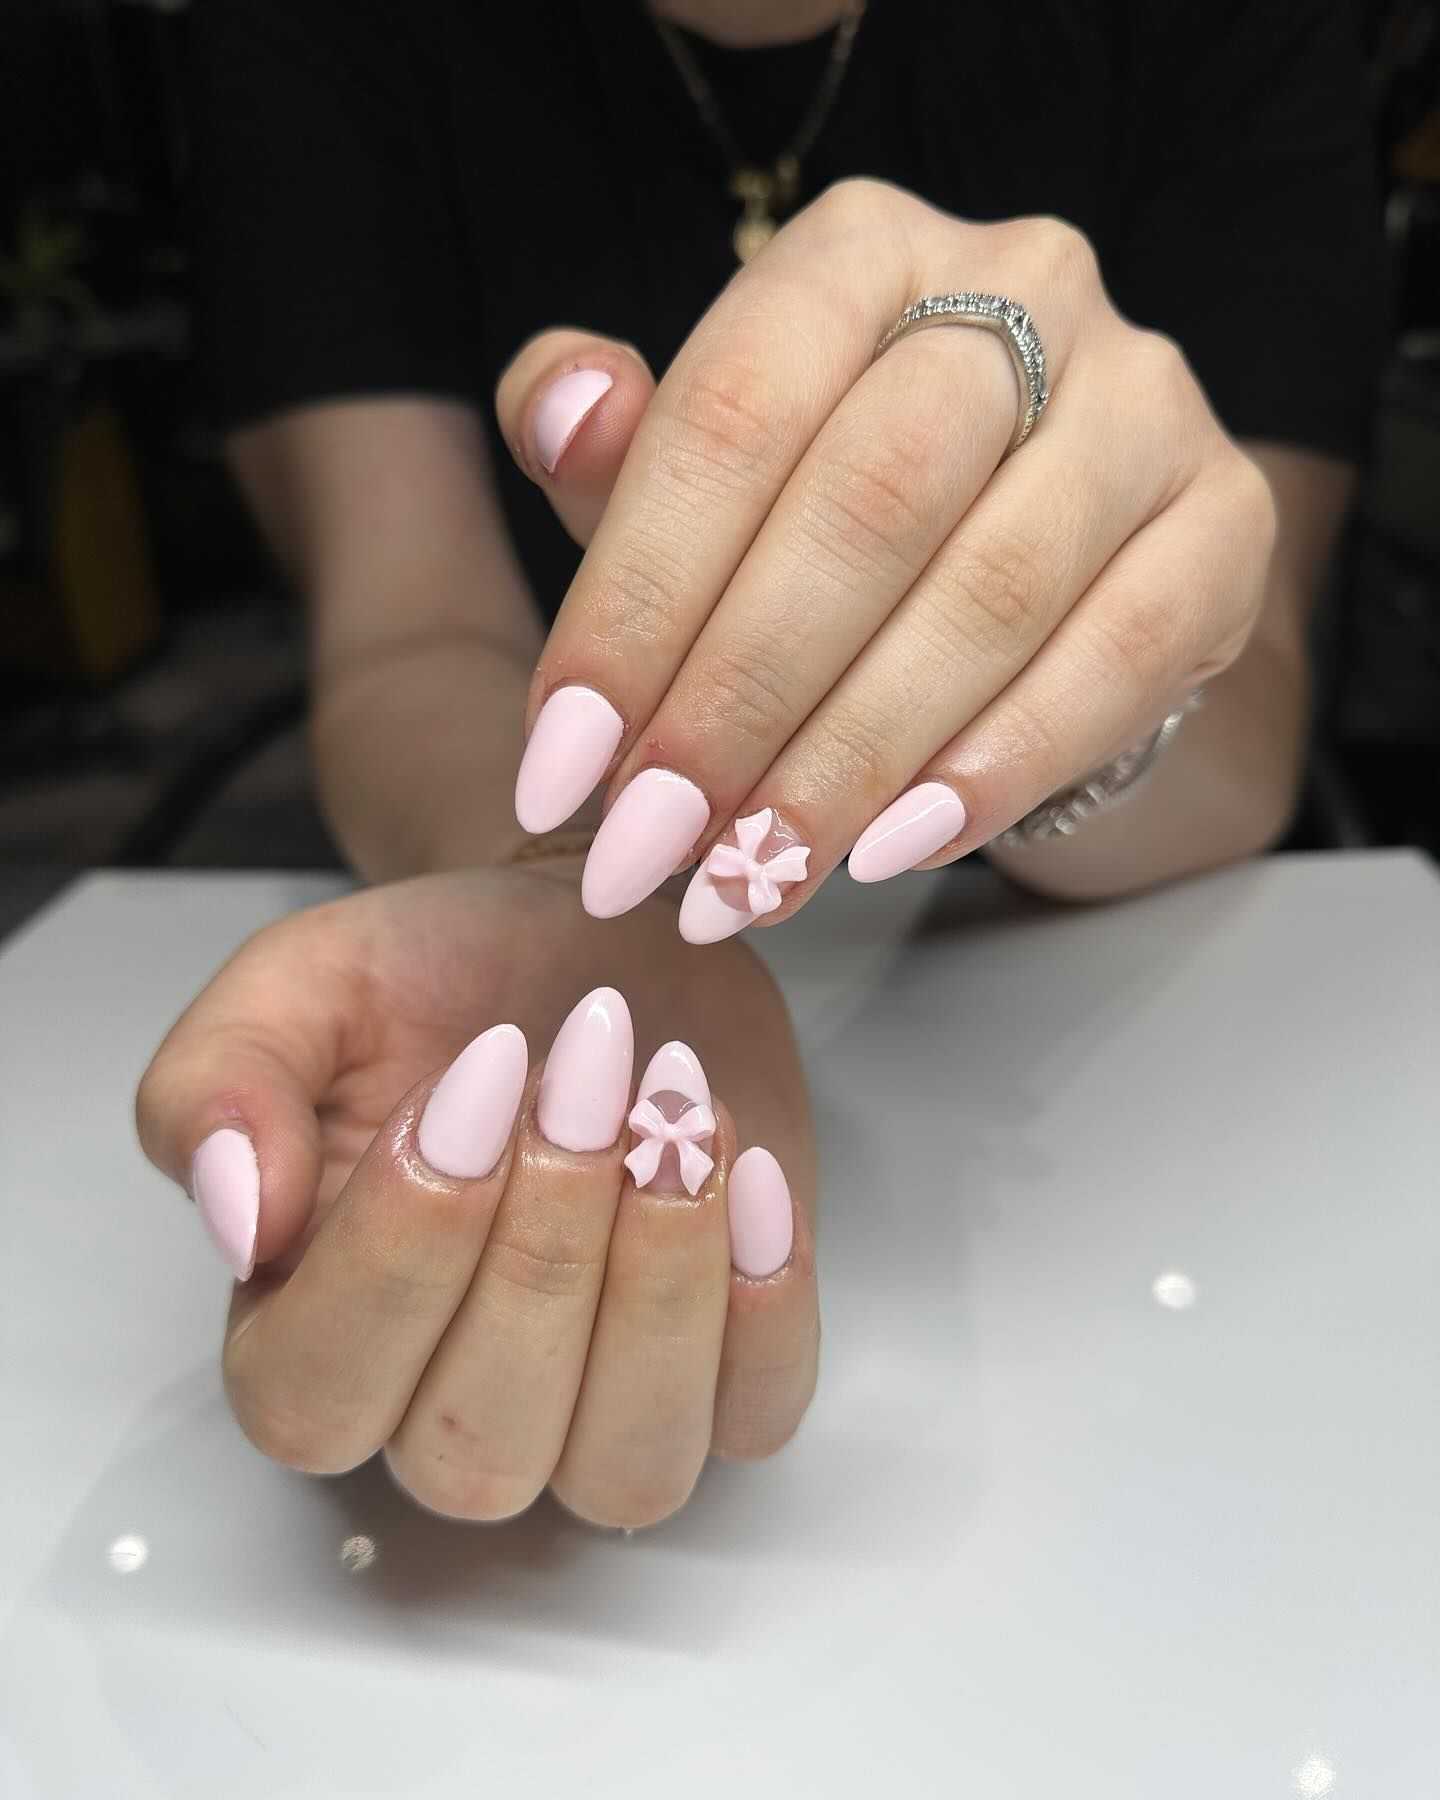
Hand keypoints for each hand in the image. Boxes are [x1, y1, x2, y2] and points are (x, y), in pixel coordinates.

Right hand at [135, 865, 817, 1525]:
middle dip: (544, 1250)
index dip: (401, 1251)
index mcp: (305, 1335)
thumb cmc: (438, 978)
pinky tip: (744, 1167)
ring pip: (628, 1466)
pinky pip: (758, 1414)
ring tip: (675, 1120)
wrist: (593, 936)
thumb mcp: (295, 986)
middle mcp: (443, 1410)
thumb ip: (218, 1087)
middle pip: (480, 1445)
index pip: (318, 1394)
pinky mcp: (727, 1371)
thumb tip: (237, 1219)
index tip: (475, 1076)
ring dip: (662, 1285)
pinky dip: (766, 1302)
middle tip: (586, 1072)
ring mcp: (596, 1410)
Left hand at [497, 177, 1276, 935]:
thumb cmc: (833, 517)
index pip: (731, 415)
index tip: (559, 765)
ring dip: (854, 759)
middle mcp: (1021, 287)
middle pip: (868, 502)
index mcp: (861, 251)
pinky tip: (894, 851)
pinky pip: (1119, 656)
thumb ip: (619, 450)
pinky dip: (997, 765)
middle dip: (739, 698)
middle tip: (653, 845)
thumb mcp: (711, 475)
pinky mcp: (1225, 521)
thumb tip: (561, 408)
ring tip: (756, 875)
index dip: (635, 602)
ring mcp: (1143, 401)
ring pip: (990, 591)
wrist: (1036, 565)